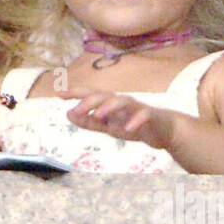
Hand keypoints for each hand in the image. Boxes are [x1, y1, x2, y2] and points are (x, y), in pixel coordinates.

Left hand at [60, 89, 181, 150]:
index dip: (76, 93)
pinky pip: (143, 115)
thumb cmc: (133, 125)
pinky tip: (128, 128)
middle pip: (104, 95)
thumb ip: (89, 122)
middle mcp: (121, 102)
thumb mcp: (108, 127)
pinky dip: (135, 121)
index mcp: (109, 103)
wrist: (163, 131)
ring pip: (122, 101)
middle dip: (90, 101)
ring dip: (109, 107)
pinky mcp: (150, 116)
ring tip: (98, 115)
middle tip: (77, 109)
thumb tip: (68, 113)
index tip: (60, 94)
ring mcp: (136, 107)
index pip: (91, 94)